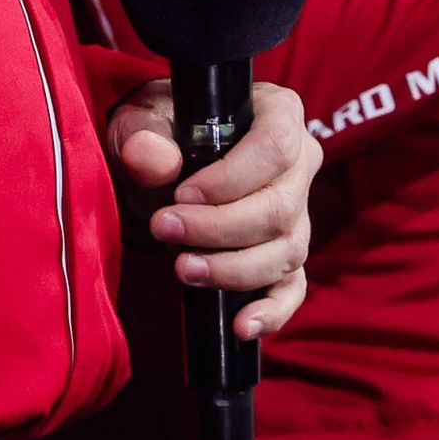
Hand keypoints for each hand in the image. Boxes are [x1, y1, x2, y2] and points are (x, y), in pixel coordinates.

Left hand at [104, 78, 319, 339]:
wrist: (157, 166)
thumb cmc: (157, 132)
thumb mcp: (139, 119)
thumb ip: (141, 133)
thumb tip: (152, 159)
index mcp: (277, 114)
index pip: (276, 146)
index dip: (232, 177)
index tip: (182, 193)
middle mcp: (300, 164)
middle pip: (280, 207)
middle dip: (220, 227)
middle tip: (163, 228)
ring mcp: (298, 215)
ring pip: (285, 251)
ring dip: (233, 268)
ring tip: (182, 267)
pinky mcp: (285, 258)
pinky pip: (292, 289)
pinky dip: (271, 311)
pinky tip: (241, 325)